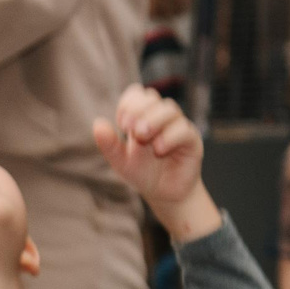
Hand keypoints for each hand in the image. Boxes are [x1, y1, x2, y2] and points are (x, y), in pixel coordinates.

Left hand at [94, 86, 220, 241]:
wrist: (165, 194)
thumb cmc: (143, 173)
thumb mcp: (121, 162)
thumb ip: (109, 144)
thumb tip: (97, 124)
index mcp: (142, 116)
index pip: (137, 93)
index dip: (128, 104)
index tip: (122, 125)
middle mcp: (161, 117)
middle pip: (152, 97)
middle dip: (139, 110)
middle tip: (130, 129)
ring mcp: (178, 126)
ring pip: (169, 109)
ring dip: (153, 120)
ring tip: (142, 137)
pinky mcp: (191, 140)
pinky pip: (183, 129)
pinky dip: (169, 136)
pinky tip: (159, 149)